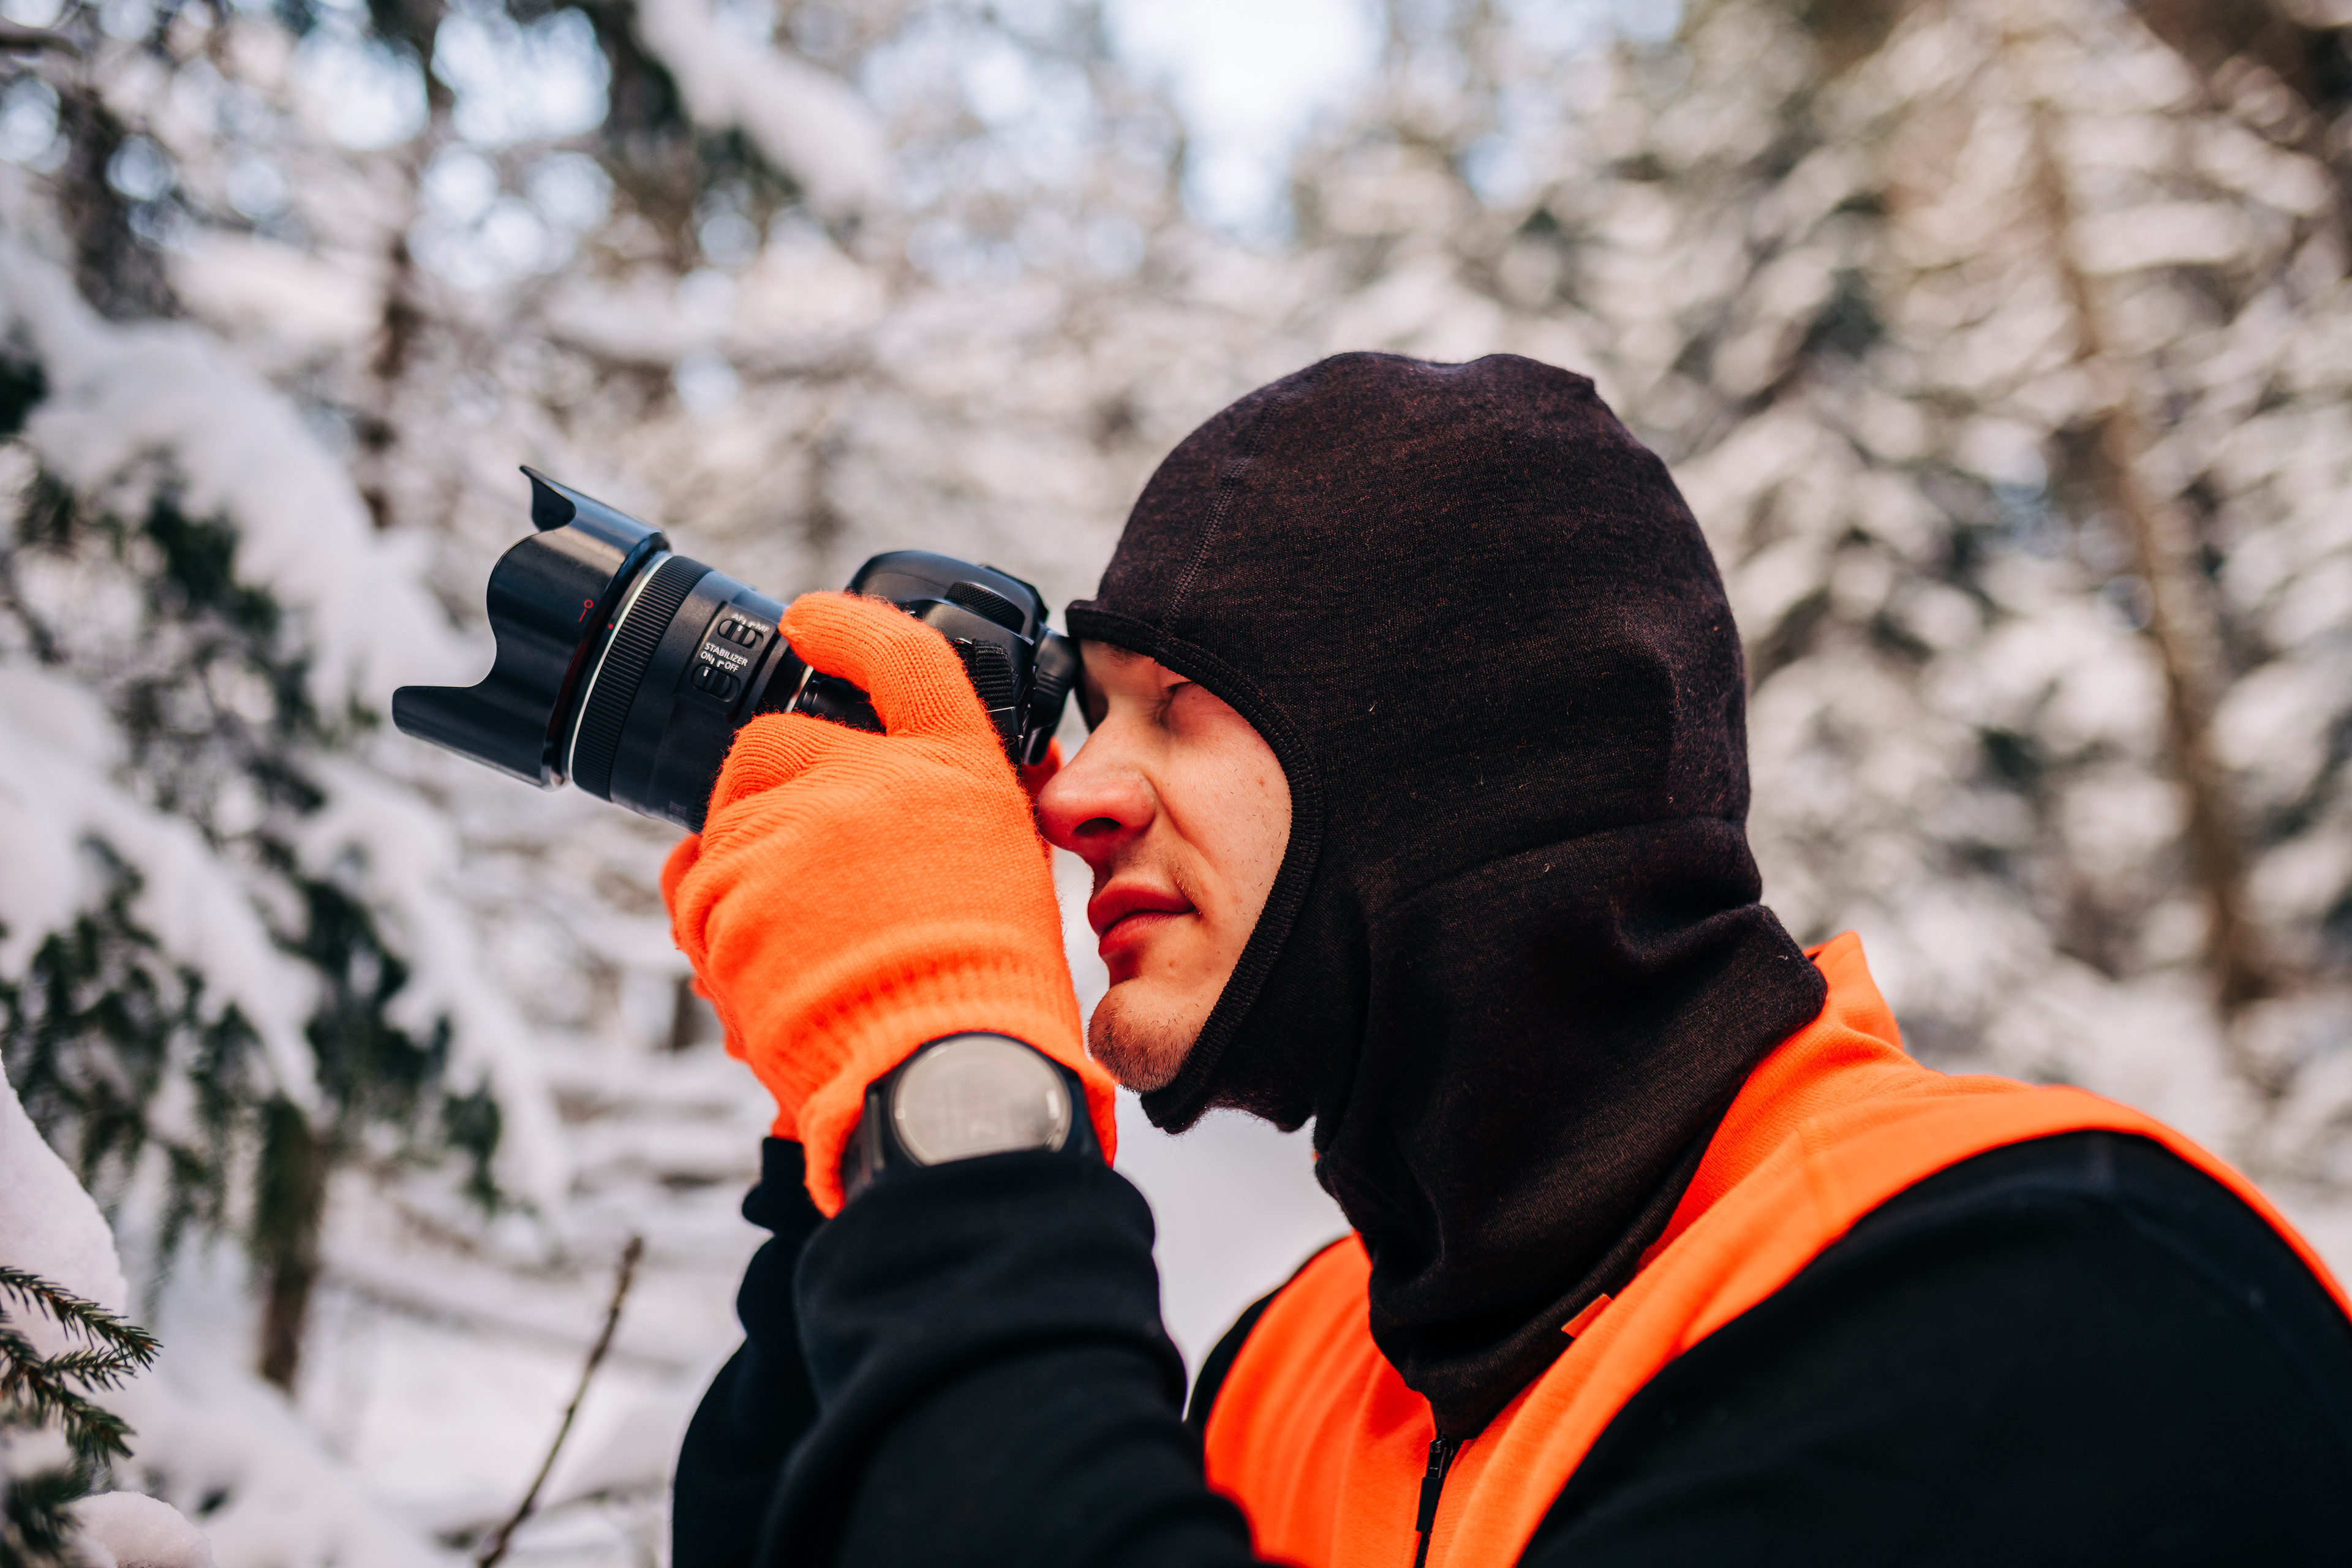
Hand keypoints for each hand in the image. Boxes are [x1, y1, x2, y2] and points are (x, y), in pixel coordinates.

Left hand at [663, 593, 1114, 1212]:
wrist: (949, 1073)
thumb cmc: (988, 995)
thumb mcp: (1002, 873)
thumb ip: (944, 817)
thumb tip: (895, 803)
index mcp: (954, 771)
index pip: (902, 659)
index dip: (847, 627)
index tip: (807, 621)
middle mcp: (873, 780)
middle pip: (774, 742)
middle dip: (760, 789)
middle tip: (791, 863)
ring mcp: (797, 830)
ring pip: (725, 830)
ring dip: (744, 884)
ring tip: (804, 957)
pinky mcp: (736, 892)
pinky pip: (694, 893)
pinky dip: (716, 933)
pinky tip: (770, 977)